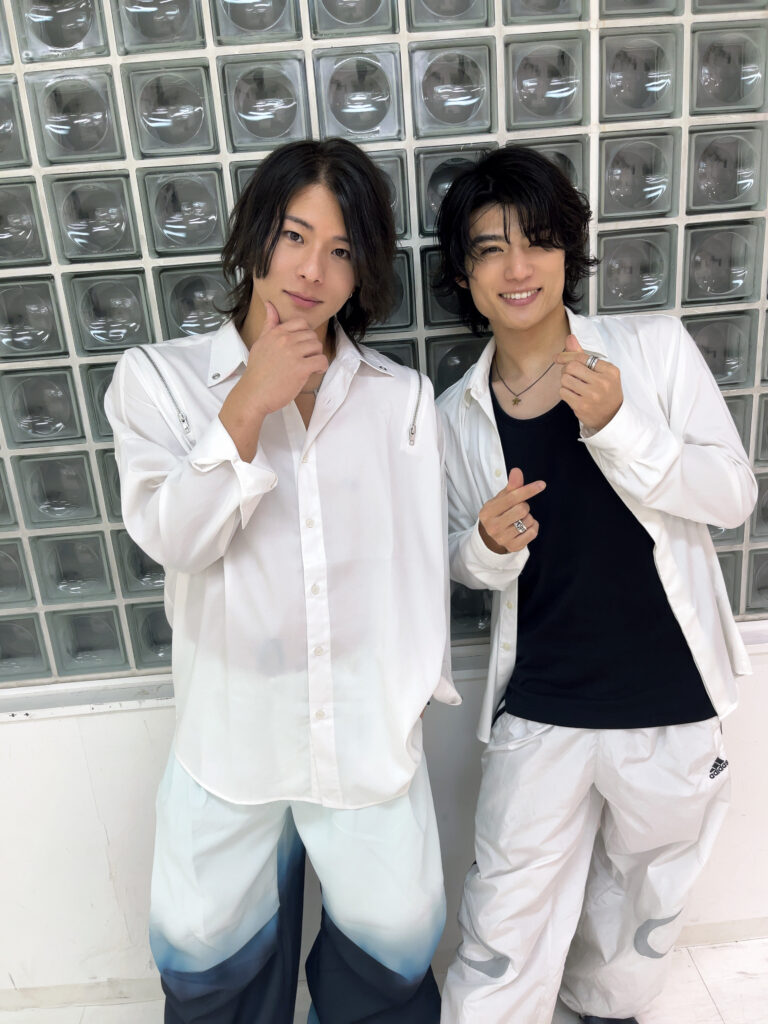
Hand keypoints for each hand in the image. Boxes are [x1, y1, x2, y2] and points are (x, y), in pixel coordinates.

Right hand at [234, 302, 328, 417]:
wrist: (254, 394)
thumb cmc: (257, 372)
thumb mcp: (260, 343)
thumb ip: (269, 324)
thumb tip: (270, 305)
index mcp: (276, 333)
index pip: (302, 323)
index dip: (305, 335)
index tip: (302, 346)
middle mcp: (285, 340)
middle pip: (312, 335)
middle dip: (312, 347)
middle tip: (306, 358)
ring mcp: (293, 354)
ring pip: (318, 346)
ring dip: (317, 356)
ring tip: (310, 365)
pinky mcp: (301, 368)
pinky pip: (321, 360)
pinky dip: (321, 366)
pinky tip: (314, 371)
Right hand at [478, 468, 544, 553]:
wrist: (490, 537)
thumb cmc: (498, 513)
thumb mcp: (501, 499)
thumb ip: (511, 486)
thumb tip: (517, 471)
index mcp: (488, 511)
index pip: (512, 498)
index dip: (528, 490)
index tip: (541, 484)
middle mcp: (493, 526)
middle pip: (522, 509)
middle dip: (524, 506)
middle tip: (518, 509)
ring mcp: (503, 538)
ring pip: (528, 521)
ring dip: (528, 517)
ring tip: (519, 519)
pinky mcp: (513, 547)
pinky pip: (533, 532)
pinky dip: (533, 527)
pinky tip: (525, 527)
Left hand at [555, 334, 622, 431]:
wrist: (612, 417)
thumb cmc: (606, 391)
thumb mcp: (602, 372)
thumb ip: (584, 355)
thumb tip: (569, 338)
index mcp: (610, 370)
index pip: (582, 357)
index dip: (566, 356)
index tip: (558, 358)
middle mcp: (602, 382)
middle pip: (571, 367)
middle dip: (566, 370)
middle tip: (570, 375)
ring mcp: (592, 395)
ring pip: (565, 380)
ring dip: (565, 382)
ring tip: (573, 386)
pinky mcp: (582, 406)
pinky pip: (563, 392)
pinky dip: (565, 392)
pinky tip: (573, 395)